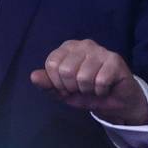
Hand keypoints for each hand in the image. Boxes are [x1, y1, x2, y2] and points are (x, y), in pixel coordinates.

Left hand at [30, 39, 147, 125]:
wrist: (114, 102)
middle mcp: (83, 44)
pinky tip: (105, 88)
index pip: (51, 64)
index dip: (57, 83)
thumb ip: (47, 84)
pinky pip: (100, 81)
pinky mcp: (115, 60)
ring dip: (88, 90)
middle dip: (72, 87)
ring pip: (83, 77)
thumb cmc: (86, 92)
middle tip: (81, 88)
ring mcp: (100, 50)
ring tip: (94, 88)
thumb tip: (33, 76)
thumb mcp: (62, 92)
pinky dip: (101, 91)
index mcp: (67, 48)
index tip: (67, 87)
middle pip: (66, 70)